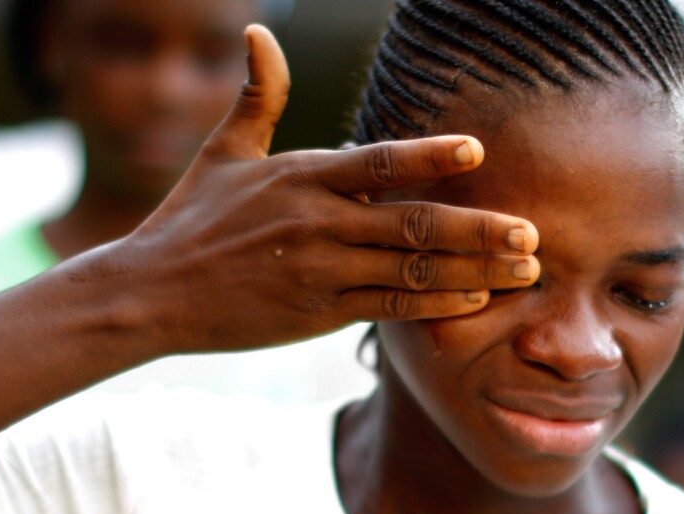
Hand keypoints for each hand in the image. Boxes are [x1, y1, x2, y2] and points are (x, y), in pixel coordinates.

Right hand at [107, 25, 539, 351]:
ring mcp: (319, 270)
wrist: (150, 292)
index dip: (431, 156)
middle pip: (413, 221)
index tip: (480, 152)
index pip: (378, 161)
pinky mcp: (315, 312)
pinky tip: (475, 297)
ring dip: (475, 268)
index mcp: (300, 176)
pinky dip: (435, 302)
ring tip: (525, 267)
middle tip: (532, 231)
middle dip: (479, 228)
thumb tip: (256, 32)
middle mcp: (316, 222)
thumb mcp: (222, 151)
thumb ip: (256, 95)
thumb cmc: (189, 218)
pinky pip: (388, 306)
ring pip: (412, 268)